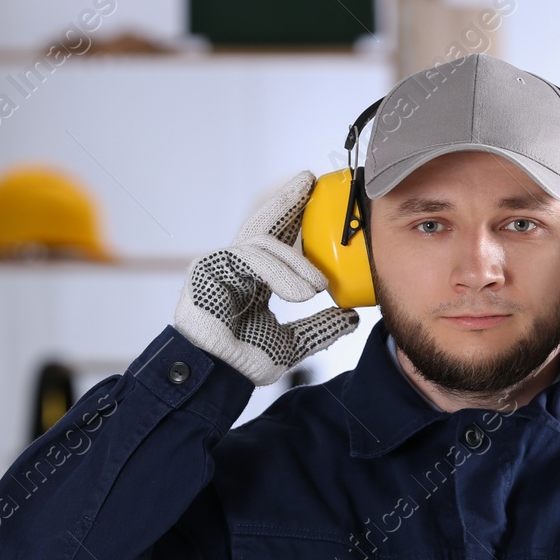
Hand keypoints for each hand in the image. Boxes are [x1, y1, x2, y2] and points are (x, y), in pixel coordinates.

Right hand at [174, 170, 359, 386]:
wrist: (218, 377)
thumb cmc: (244, 361)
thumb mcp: (292, 342)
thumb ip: (319, 327)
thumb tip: (351, 317)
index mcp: (253, 278)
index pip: (276, 239)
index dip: (293, 215)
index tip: (315, 194)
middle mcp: (236, 266)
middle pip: (263, 225)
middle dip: (287, 202)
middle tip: (309, 182)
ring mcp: (220, 265)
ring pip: (263, 245)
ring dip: (297, 264)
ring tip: (318, 288)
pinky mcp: (208, 268)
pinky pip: (251, 259)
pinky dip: (279, 273)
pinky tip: (301, 292)